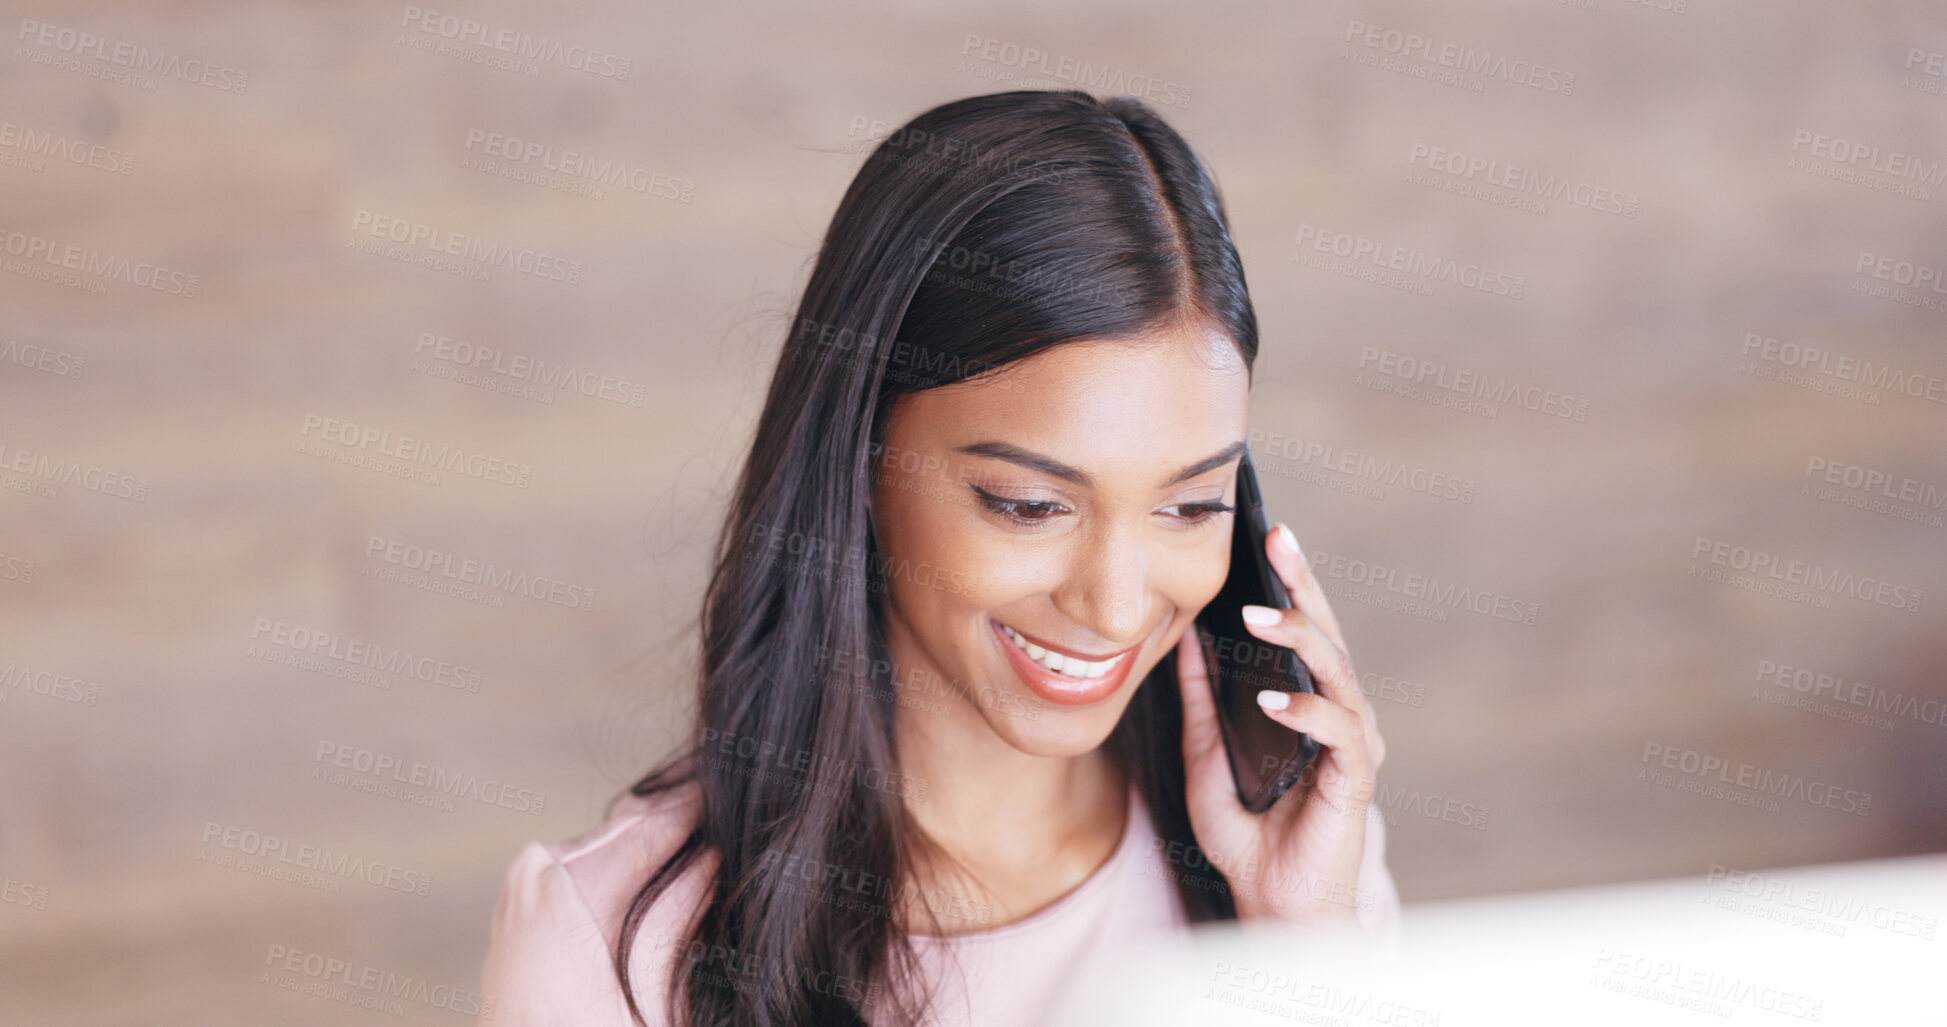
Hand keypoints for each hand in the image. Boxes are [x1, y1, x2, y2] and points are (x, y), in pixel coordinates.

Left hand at [1175, 521, 1387, 924]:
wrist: (1274, 906)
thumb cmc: (1250, 838)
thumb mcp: (1206, 759)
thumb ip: (1201, 703)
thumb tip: (1184, 642)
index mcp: (1311, 706)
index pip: (1303, 632)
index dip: (1290, 584)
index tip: (1270, 535)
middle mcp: (1340, 718)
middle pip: (1328, 637)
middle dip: (1303, 586)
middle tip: (1279, 541)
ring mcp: (1353, 748)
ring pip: (1339, 675)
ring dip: (1301, 641)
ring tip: (1260, 617)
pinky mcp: (1354, 783)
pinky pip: (1339, 734)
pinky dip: (1307, 713)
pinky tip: (1273, 701)